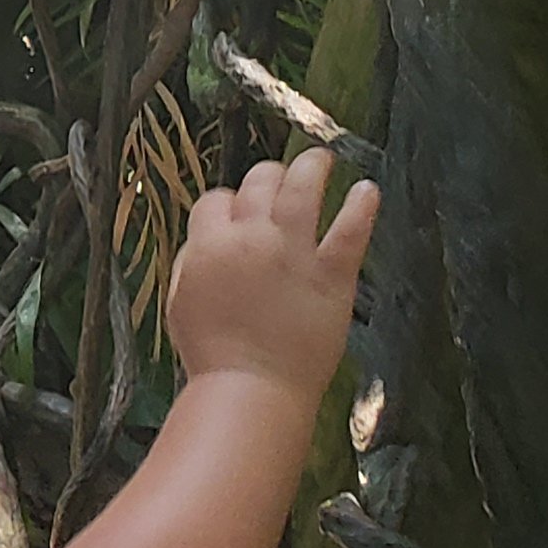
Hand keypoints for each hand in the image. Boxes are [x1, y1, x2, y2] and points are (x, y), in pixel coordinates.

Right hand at [169, 149, 379, 405]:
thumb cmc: (212, 355)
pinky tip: (368, 190)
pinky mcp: (332, 275)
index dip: (226, 204)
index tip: (237, 214)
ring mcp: (294, 253)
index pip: (216, 200)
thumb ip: (191, 263)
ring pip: (303, 189)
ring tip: (323, 159)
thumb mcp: (179, 302)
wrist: (251, 389)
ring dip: (313, 167)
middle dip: (267, 176)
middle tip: (280, 179)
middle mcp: (251, 238)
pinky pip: (350, 231)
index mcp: (210, 245)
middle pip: (258, 182)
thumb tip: (204, 242)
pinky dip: (361, 206)